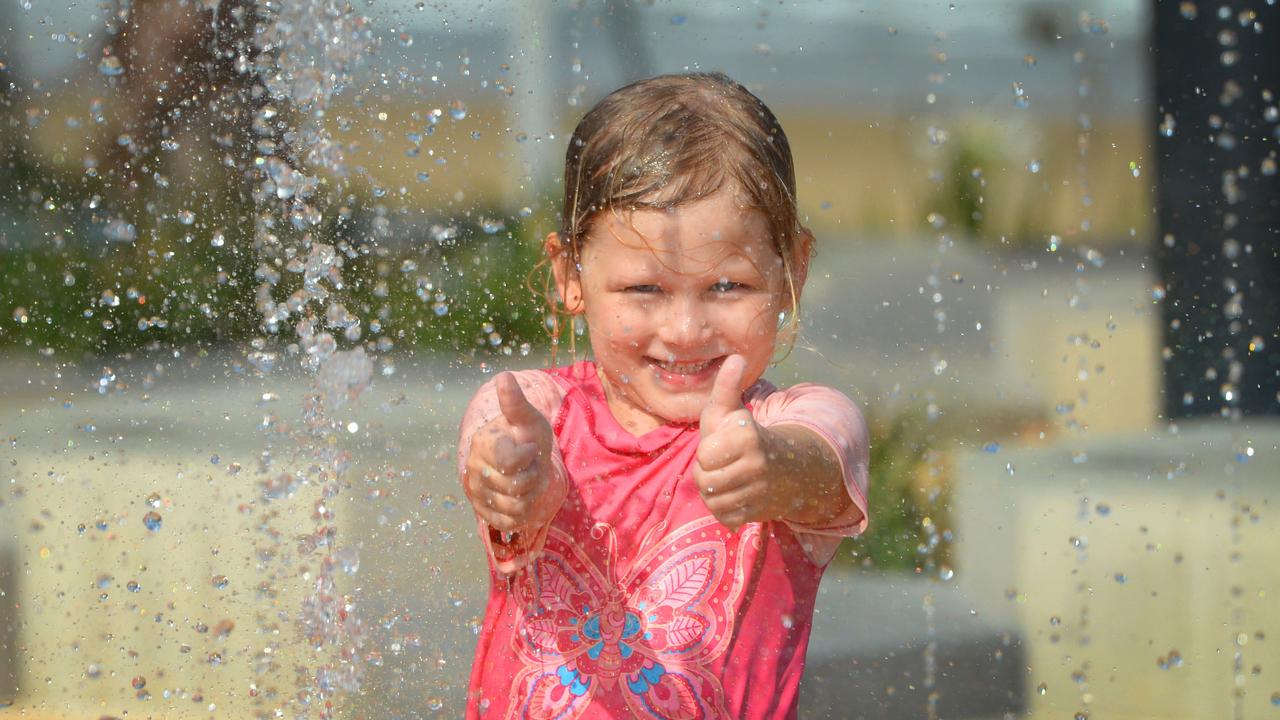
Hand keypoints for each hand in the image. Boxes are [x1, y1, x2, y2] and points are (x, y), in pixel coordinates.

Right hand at [464, 373, 556, 534]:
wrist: (526, 462)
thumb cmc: (527, 437)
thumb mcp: (528, 419)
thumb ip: (516, 403)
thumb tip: (504, 376)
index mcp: (483, 443)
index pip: (509, 461)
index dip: (527, 457)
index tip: (528, 448)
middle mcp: (474, 469)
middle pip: (516, 486)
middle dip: (533, 476)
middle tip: (530, 465)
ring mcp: (477, 493)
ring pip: (516, 506)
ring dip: (530, 494)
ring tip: (526, 479)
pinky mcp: (485, 514)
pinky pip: (512, 522)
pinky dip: (524, 511)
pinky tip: (521, 497)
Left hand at [693, 355, 786, 529]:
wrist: (785, 467)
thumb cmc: (745, 435)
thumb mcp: (733, 409)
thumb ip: (727, 386)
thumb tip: (736, 357)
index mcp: (748, 437)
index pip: (704, 454)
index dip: (706, 450)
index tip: (721, 444)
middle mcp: (757, 466)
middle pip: (705, 480)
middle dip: (707, 472)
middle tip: (721, 464)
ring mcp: (760, 492)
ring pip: (713, 501)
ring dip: (713, 492)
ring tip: (726, 478)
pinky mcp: (759, 514)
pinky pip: (724, 517)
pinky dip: (723, 510)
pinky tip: (733, 495)